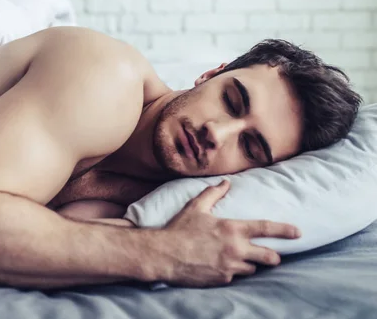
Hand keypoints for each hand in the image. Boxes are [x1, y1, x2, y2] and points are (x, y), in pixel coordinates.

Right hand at [151, 180, 299, 286]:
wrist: (165, 255)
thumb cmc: (179, 229)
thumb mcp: (195, 207)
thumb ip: (213, 194)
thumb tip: (226, 182)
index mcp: (232, 229)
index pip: (265, 228)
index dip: (284, 230)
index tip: (298, 232)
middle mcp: (235, 249)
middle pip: (269, 257)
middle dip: (274, 256)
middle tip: (272, 254)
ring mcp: (230, 267)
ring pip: (253, 268)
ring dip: (250, 263)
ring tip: (240, 258)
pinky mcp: (223, 280)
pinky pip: (235, 276)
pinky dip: (233, 271)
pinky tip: (221, 265)